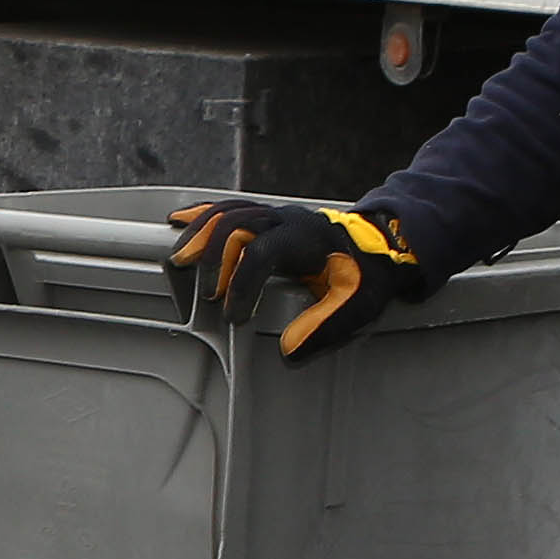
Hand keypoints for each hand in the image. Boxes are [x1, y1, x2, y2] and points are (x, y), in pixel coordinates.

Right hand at [165, 198, 422, 358]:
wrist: (380, 246)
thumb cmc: (367, 277)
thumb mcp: (358, 306)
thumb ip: (325, 327)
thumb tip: (289, 351)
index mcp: (306, 239)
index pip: (260, 253)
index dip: (241, 284)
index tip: (233, 315)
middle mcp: (286, 219)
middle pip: (236, 225)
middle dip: (213, 258)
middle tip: (204, 294)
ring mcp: (275, 214)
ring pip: (228, 212)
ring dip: (199, 234)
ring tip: (178, 260)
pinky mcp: (267, 217)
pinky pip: (229, 208)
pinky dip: (202, 215)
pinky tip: (179, 222)